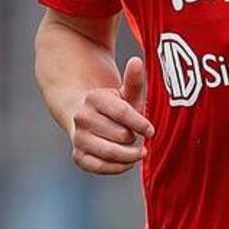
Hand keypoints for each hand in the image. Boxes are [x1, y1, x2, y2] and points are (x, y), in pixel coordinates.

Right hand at [69, 56, 155, 174]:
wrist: (87, 118)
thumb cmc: (114, 106)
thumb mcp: (125, 93)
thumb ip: (133, 80)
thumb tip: (136, 61)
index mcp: (94, 98)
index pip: (122, 113)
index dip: (140, 123)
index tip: (151, 131)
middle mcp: (82, 117)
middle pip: (120, 135)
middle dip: (133, 138)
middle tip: (135, 136)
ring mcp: (78, 137)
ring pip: (111, 152)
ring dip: (129, 155)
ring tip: (136, 151)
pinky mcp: (78, 156)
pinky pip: (101, 167)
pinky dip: (118, 167)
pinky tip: (127, 162)